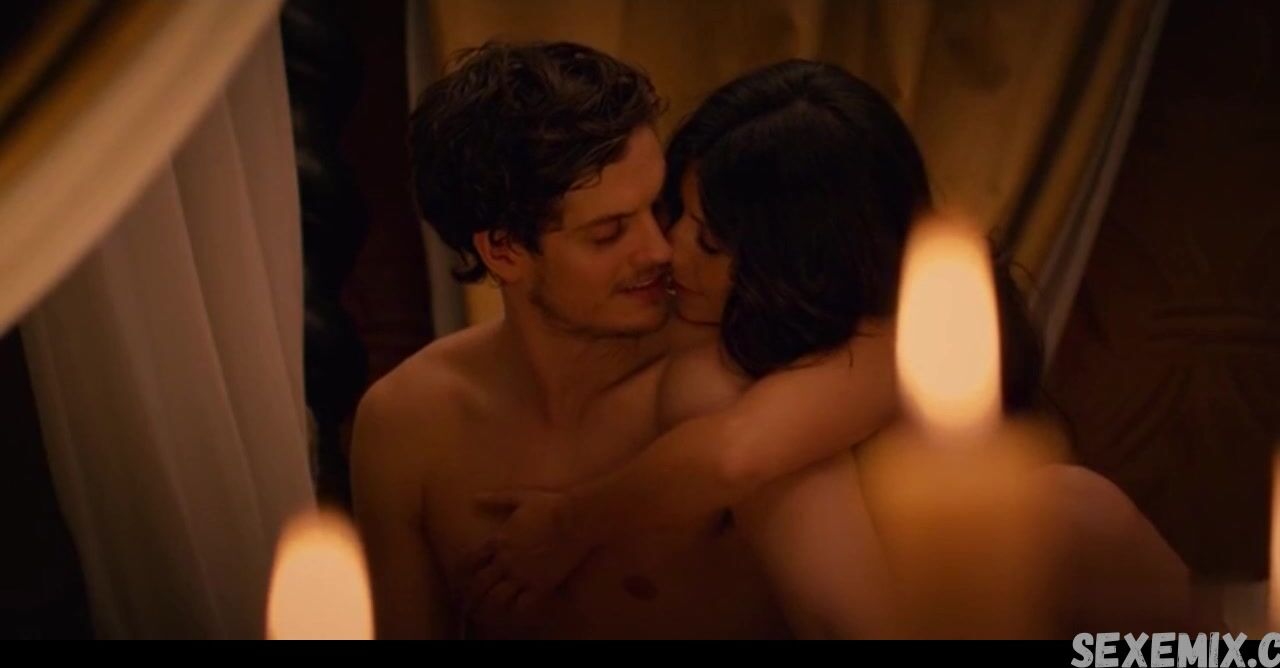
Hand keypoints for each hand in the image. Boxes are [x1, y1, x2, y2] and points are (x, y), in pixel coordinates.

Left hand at [459, 488, 595, 625]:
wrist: (575, 519)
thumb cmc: (549, 505)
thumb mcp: (519, 497)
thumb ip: (496, 499)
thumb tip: (474, 497)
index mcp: (499, 540)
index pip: (471, 560)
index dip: (462, 571)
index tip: (459, 578)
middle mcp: (506, 561)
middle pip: (480, 583)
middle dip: (471, 593)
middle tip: (467, 602)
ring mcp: (522, 575)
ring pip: (496, 598)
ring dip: (488, 605)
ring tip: (484, 611)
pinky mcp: (540, 585)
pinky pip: (523, 605)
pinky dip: (515, 611)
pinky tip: (513, 612)